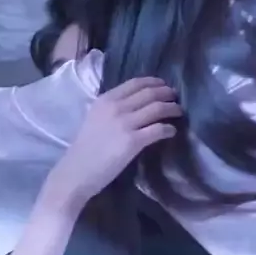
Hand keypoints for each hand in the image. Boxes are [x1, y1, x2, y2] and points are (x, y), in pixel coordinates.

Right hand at [51, 76, 180, 205]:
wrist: (77, 172)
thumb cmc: (85, 149)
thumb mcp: (94, 118)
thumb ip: (112, 109)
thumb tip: (135, 105)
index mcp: (105, 99)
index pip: (136, 83)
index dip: (154, 82)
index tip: (163, 86)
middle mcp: (116, 107)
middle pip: (150, 93)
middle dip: (167, 94)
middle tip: (175, 98)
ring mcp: (125, 124)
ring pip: (157, 108)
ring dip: (172, 109)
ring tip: (178, 112)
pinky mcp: (133, 141)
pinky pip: (158, 130)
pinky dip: (169, 129)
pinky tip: (172, 131)